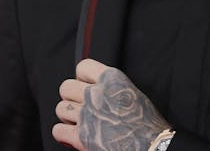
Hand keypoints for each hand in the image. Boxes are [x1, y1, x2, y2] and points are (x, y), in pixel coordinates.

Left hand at [53, 58, 169, 149]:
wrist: (152, 146)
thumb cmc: (148, 124)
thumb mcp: (134, 94)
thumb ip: (113, 88)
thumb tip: (97, 88)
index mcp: (112, 79)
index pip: (83, 66)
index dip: (81, 77)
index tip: (85, 85)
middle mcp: (97, 93)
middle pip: (66, 87)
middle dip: (71, 98)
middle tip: (80, 107)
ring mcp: (87, 115)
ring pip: (60, 108)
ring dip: (67, 117)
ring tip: (79, 122)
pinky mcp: (81, 136)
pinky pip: (58, 130)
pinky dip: (64, 134)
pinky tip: (74, 136)